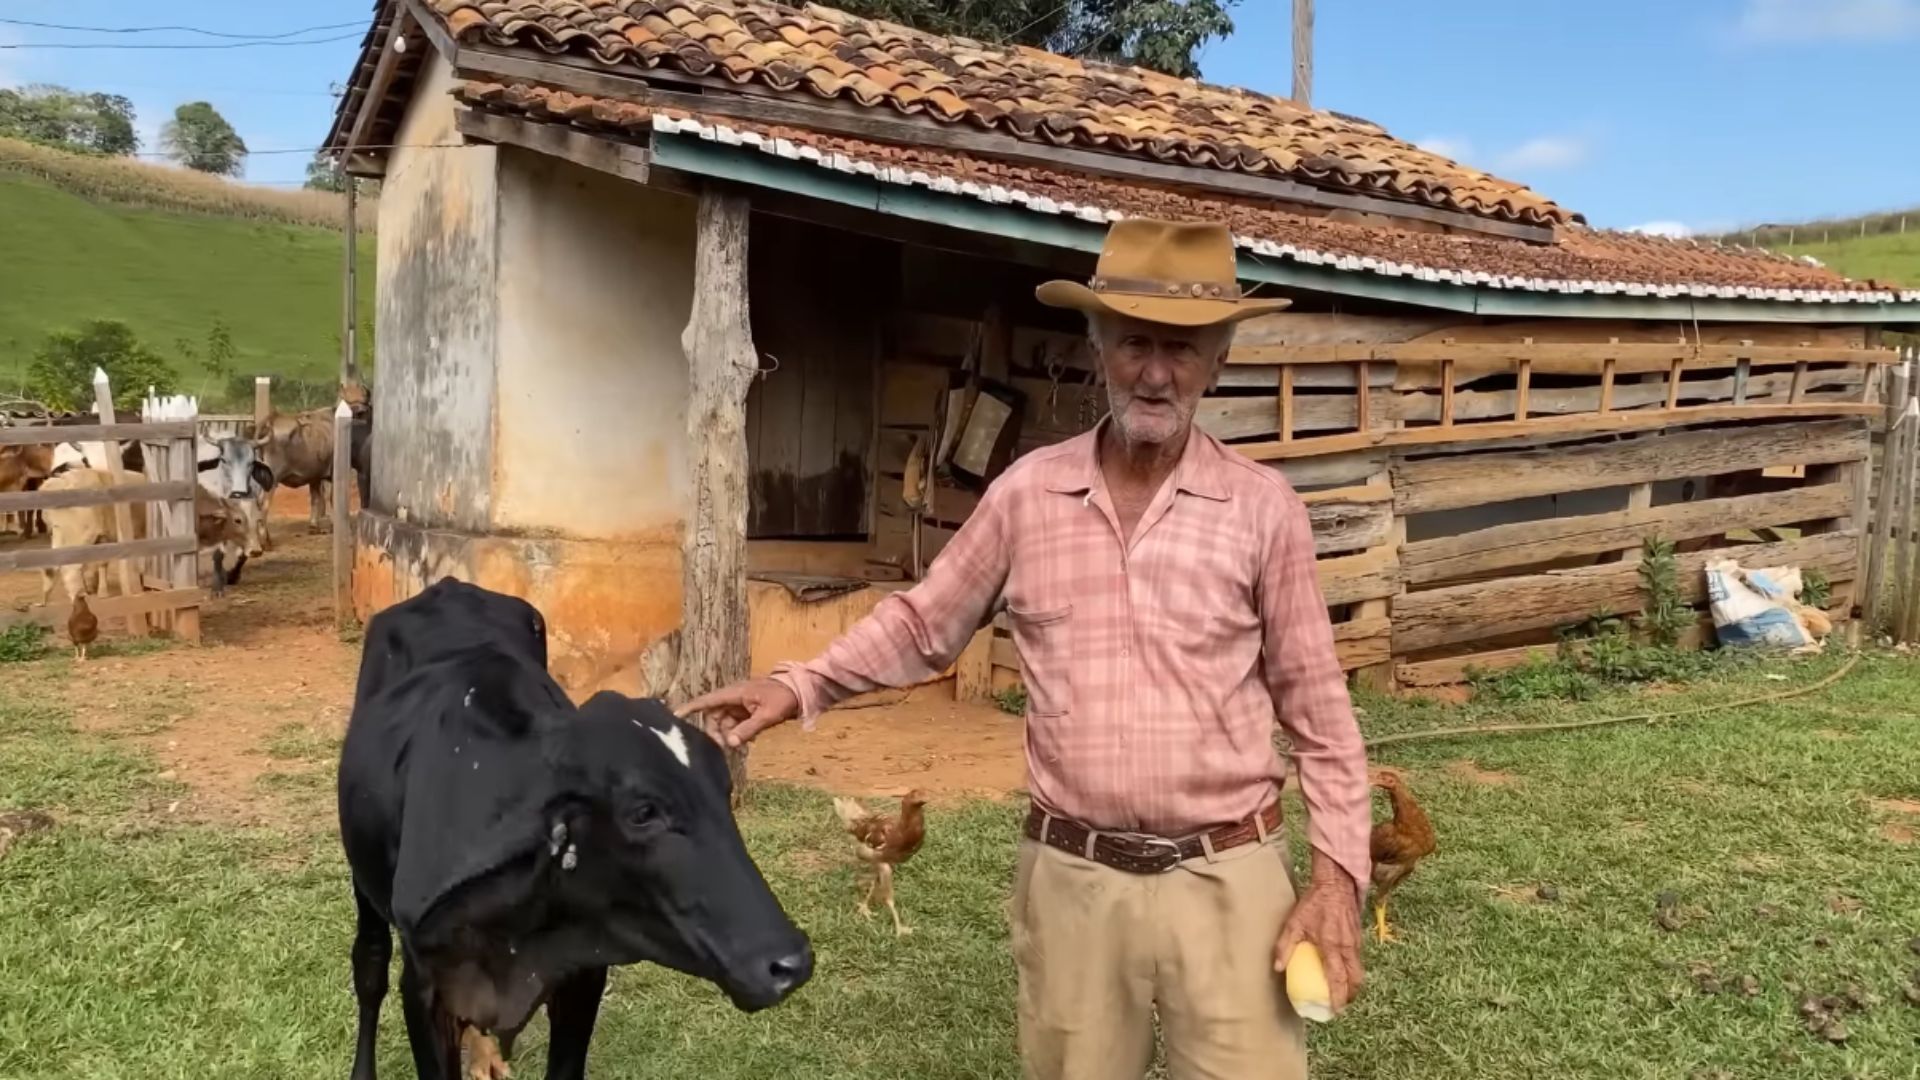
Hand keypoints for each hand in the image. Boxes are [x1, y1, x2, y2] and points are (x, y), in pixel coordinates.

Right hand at [676, 678, 799, 747]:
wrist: (800, 691)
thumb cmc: (783, 698)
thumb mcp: (766, 716)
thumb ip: (747, 730)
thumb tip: (729, 743)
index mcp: (734, 693)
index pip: (707, 701)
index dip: (691, 708)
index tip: (675, 715)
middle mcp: (733, 698)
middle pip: (714, 716)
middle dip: (715, 732)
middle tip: (723, 747)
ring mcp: (739, 704)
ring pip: (724, 722)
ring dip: (727, 735)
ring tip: (736, 747)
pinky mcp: (746, 711)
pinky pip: (734, 723)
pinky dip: (736, 733)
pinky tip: (744, 742)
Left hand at [1273, 853, 1363, 1012]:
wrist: (1336, 883)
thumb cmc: (1314, 902)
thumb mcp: (1294, 922)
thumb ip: (1285, 946)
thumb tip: (1277, 968)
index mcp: (1332, 945)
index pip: (1338, 978)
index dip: (1338, 997)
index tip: (1334, 1010)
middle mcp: (1348, 947)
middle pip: (1355, 980)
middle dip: (1350, 996)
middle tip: (1339, 1005)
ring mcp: (1356, 943)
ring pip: (1359, 971)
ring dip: (1353, 985)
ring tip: (1342, 993)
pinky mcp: (1359, 938)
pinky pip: (1358, 961)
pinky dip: (1353, 971)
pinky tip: (1343, 972)